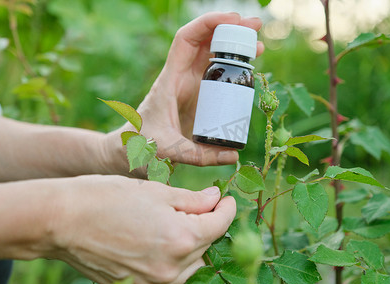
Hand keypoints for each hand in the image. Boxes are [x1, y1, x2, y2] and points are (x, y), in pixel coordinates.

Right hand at [49, 175, 235, 283]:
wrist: (63, 221)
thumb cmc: (107, 198)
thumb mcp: (156, 191)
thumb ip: (193, 200)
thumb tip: (216, 199)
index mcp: (181, 238)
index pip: (220, 225)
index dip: (227, 209)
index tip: (226, 200)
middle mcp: (172, 268)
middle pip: (207, 248)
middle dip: (210, 227)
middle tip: (203, 210)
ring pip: (191, 269)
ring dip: (194, 249)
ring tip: (182, 228)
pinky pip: (168, 282)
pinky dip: (174, 265)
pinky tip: (163, 247)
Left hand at [107, 12, 263, 167]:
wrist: (130, 149)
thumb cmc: (141, 144)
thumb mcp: (168, 149)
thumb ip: (198, 155)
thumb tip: (234, 156)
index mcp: (170, 80)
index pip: (186, 40)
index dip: (208, 24)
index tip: (233, 20)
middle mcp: (180, 77)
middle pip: (204, 42)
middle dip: (229, 30)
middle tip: (256, 28)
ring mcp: (189, 85)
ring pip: (212, 55)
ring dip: (233, 46)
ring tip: (258, 46)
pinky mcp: (196, 96)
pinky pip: (215, 73)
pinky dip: (232, 66)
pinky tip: (248, 68)